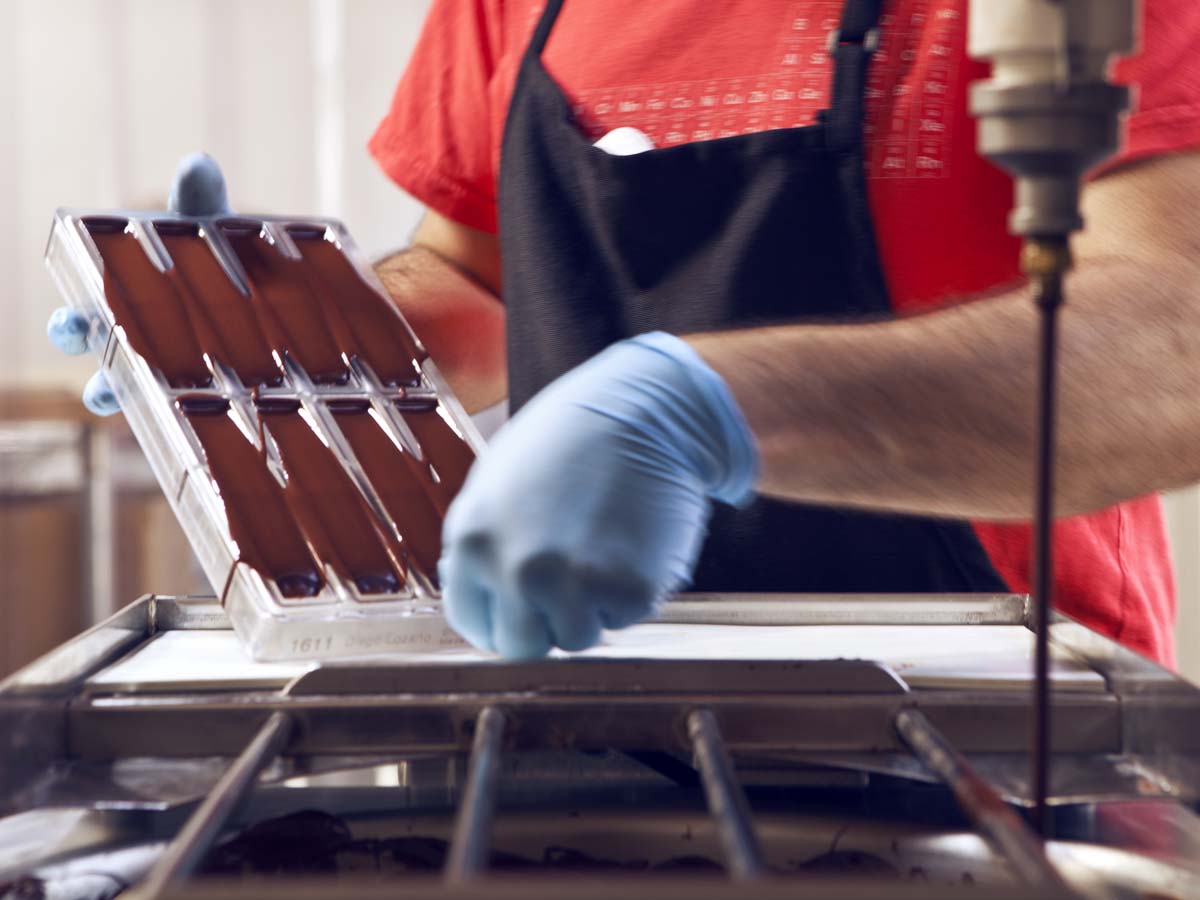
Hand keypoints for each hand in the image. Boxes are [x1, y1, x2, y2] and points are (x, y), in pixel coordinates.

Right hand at [46, 153, 232, 414]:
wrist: (273, 295)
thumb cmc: (223, 259)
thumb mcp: (213, 231)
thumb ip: (200, 201)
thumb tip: (198, 163)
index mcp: (122, 301)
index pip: (85, 314)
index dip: (72, 325)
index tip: (73, 324)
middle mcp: (132, 340)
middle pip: (96, 359)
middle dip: (91, 367)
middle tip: (96, 367)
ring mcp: (161, 370)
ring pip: (125, 393)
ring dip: (116, 398)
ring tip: (118, 403)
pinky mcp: (195, 391)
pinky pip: (174, 415)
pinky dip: (172, 422)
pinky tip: (182, 435)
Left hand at [439, 332, 758, 657]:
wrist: (646, 410)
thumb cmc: (571, 440)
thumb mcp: (497, 484)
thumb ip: (479, 544)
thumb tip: (468, 595)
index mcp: (473, 541)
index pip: (471, 620)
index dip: (502, 614)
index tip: (525, 602)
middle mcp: (514, 570)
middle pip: (520, 646)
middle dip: (544, 621)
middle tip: (570, 578)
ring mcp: (572, 585)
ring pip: (574, 639)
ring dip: (590, 607)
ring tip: (602, 546)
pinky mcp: (627, 592)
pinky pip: (622, 620)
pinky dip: (631, 593)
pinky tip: (632, 542)